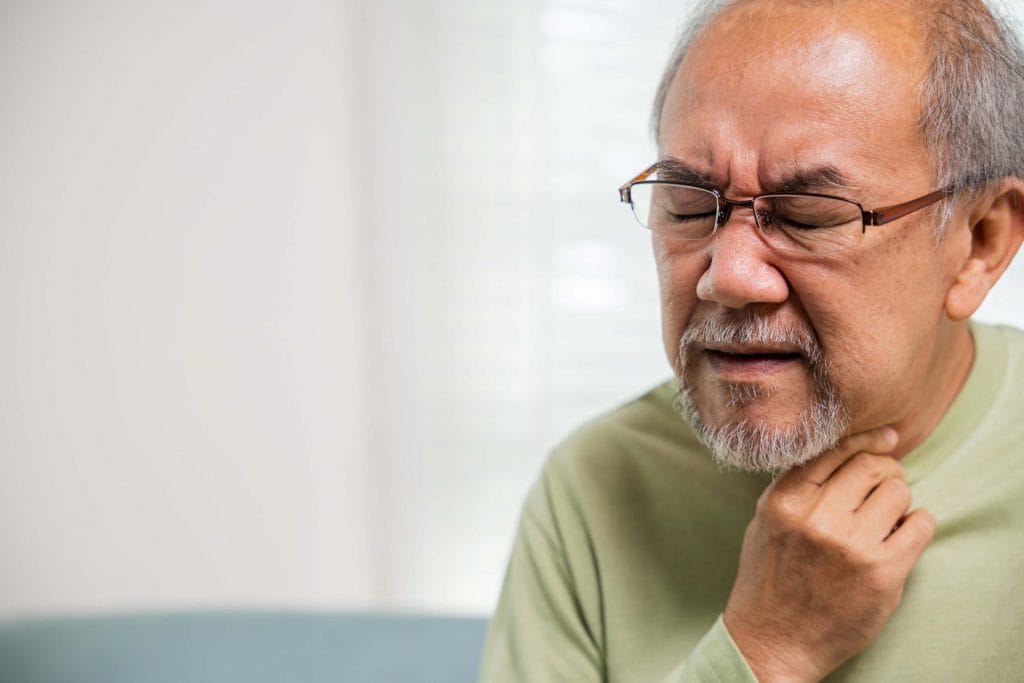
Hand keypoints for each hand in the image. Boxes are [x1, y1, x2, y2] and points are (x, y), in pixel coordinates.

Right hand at [722, 427, 935, 681]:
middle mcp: (817, 519)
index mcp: (785, 502)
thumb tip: (845, 449)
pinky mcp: (883, 574)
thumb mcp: (766, 520)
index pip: (835, 451)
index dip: (868, 439)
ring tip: (884, 520)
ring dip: (897, 502)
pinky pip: (920, 524)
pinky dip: (917, 525)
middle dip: (885, 471)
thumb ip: (796, 485)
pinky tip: (901, 536)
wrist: (774, 641)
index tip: (888, 437)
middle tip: (885, 485)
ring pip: (899, 492)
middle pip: (872, 467)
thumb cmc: (770, 577)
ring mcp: (852, 547)